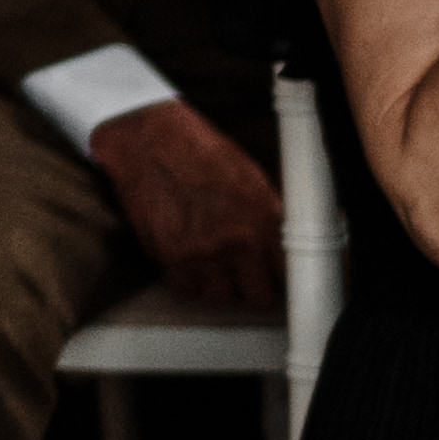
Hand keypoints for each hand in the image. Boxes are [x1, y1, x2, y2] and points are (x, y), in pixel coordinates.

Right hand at [91, 94, 288, 320]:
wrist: (151, 141)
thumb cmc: (199, 152)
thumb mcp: (250, 178)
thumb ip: (268, 217)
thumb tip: (280, 244)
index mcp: (265, 218)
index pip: (288, 273)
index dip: (280, 276)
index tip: (274, 276)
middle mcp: (238, 240)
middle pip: (258, 295)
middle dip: (253, 287)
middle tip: (246, 275)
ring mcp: (204, 252)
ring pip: (221, 298)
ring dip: (220, 286)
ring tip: (215, 266)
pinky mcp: (172, 257)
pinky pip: (187, 290)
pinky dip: (189, 282)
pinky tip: (191, 263)